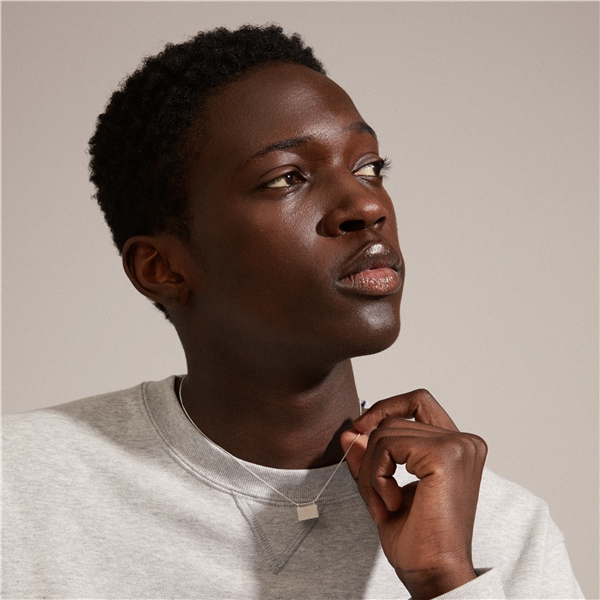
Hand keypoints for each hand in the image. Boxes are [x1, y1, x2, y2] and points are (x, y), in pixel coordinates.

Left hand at [340, 389, 486, 599]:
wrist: (434, 574)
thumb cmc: (418, 539)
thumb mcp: (384, 486)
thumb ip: (370, 456)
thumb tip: (349, 431)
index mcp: (457, 446)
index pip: (418, 401)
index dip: (386, 408)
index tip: (359, 429)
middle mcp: (464, 441)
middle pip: (393, 420)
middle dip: (370, 455)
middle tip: (375, 496)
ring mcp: (457, 445)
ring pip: (385, 432)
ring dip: (371, 471)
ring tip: (384, 504)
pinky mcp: (444, 455)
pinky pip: (386, 446)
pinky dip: (375, 475)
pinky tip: (391, 503)